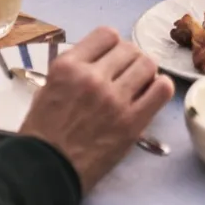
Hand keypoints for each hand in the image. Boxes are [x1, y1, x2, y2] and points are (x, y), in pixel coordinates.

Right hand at [19, 27, 172, 191]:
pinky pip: (161, 91)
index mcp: (68, 66)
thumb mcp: (47, 88)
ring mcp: (114, 99)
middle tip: (126, 74)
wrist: (46, 171)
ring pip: (147, 65)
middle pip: (129, 49)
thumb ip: (74, 69)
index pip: (106, 34)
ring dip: (146, 72)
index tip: (112, 57)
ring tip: (139, 84)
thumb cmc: (43, 132)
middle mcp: (92, 77)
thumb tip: (100, 60)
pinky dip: (161, 87)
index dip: (112, 45)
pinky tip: (153, 94)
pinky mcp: (132, 122)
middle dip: (129, 59)